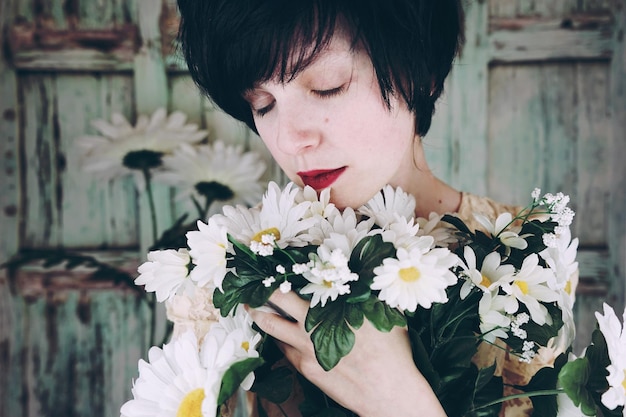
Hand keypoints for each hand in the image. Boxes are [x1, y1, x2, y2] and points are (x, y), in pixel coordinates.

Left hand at [248, 290, 446, 416]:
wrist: (388, 391)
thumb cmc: (392, 351)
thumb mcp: (383, 313)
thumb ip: (365, 296)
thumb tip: (361, 280)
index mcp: (332, 305)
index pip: (301, 282)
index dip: (285, 274)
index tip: (275, 268)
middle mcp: (314, 323)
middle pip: (277, 300)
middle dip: (261, 291)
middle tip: (252, 286)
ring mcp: (306, 347)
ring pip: (272, 326)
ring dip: (259, 315)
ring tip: (251, 308)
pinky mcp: (306, 368)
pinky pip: (284, 349)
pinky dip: (279, 340)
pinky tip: (279, 336)